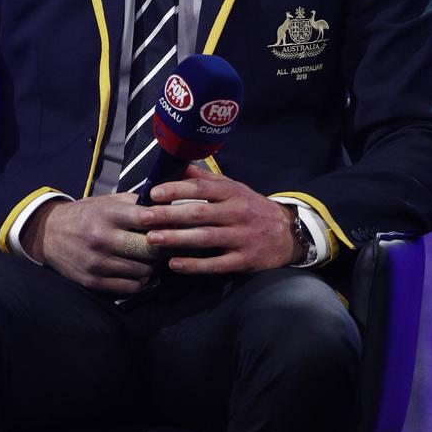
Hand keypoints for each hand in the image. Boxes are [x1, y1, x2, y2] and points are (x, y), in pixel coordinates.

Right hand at [20, 194, 159, 293]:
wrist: (49, 234)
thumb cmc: (85, 215)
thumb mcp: (106, 201)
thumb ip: (134, 203)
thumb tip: (165, 206)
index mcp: (107, 214)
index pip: (145, 218)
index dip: (164, 222)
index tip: (171, 225)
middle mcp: (102, 238)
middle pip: (147, 248)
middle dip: (162, 248)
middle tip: (168, 246)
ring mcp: (97, 262)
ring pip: (142, 271)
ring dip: (153, 267)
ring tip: (153, 259)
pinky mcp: (93, 281)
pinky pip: (129, 287)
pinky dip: (141, 282)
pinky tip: (141, 273)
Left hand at [141, 164, 301, 274]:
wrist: (288, 233)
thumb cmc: (252, 207)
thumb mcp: (234, 187)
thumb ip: (206, 180)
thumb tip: (178, 166)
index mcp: (232, 192)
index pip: (201, 188)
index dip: (176, 189)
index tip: (153, 193)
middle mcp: (237, 213)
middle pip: (198, 213)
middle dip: (168, 215)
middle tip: (143, 218)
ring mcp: (241, 237)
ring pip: (204, 238)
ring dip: (176, 239)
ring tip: (152, 239)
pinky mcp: (244, 260)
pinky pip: (216, 264)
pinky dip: (194, 265)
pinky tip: (174, 264)